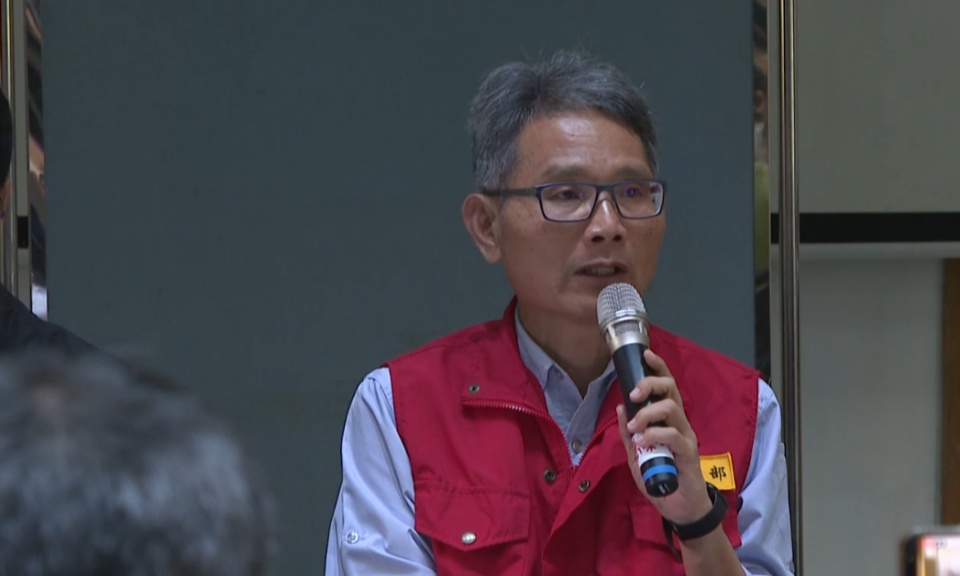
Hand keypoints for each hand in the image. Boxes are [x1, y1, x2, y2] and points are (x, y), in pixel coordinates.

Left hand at [616, 348, 711, 523]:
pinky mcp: (689, 452)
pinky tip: (642, 442)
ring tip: (635, 426)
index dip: (658, 368)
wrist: (679, 507)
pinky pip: (673, 435)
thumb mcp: (636, 455)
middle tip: (633, 394)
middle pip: (670, 390)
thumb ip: (628, 432)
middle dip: (650, 385)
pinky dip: (655, 434)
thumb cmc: (660, 478)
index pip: (666, 387)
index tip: (645, 354)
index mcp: (668, 419)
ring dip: (648, 413)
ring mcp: (686, 436)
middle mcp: (679, 423)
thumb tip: (620, 406)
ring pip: (671, 408)